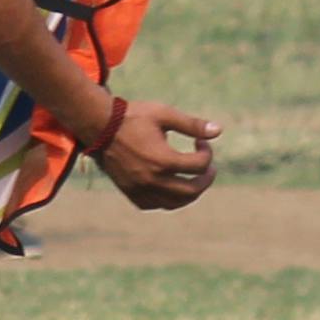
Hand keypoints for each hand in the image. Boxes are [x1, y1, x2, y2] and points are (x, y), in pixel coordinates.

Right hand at [93, 98, 220, 210]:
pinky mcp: (131, 193)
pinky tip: (170, 186)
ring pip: (174, 203)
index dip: (207, 152)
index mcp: (164, 160)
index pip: (199, 166)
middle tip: (208, 168)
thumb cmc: (134, 117)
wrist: (100, 127)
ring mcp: (141, 189)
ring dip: (189, 193)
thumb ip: (192, 124)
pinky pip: (154, 205)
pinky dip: (167, 199)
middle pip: (191, 190)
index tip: (201, 141)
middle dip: (205, 179)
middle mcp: (153, 180)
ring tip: (193, 180)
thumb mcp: (165, 114)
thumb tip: (218, 130)